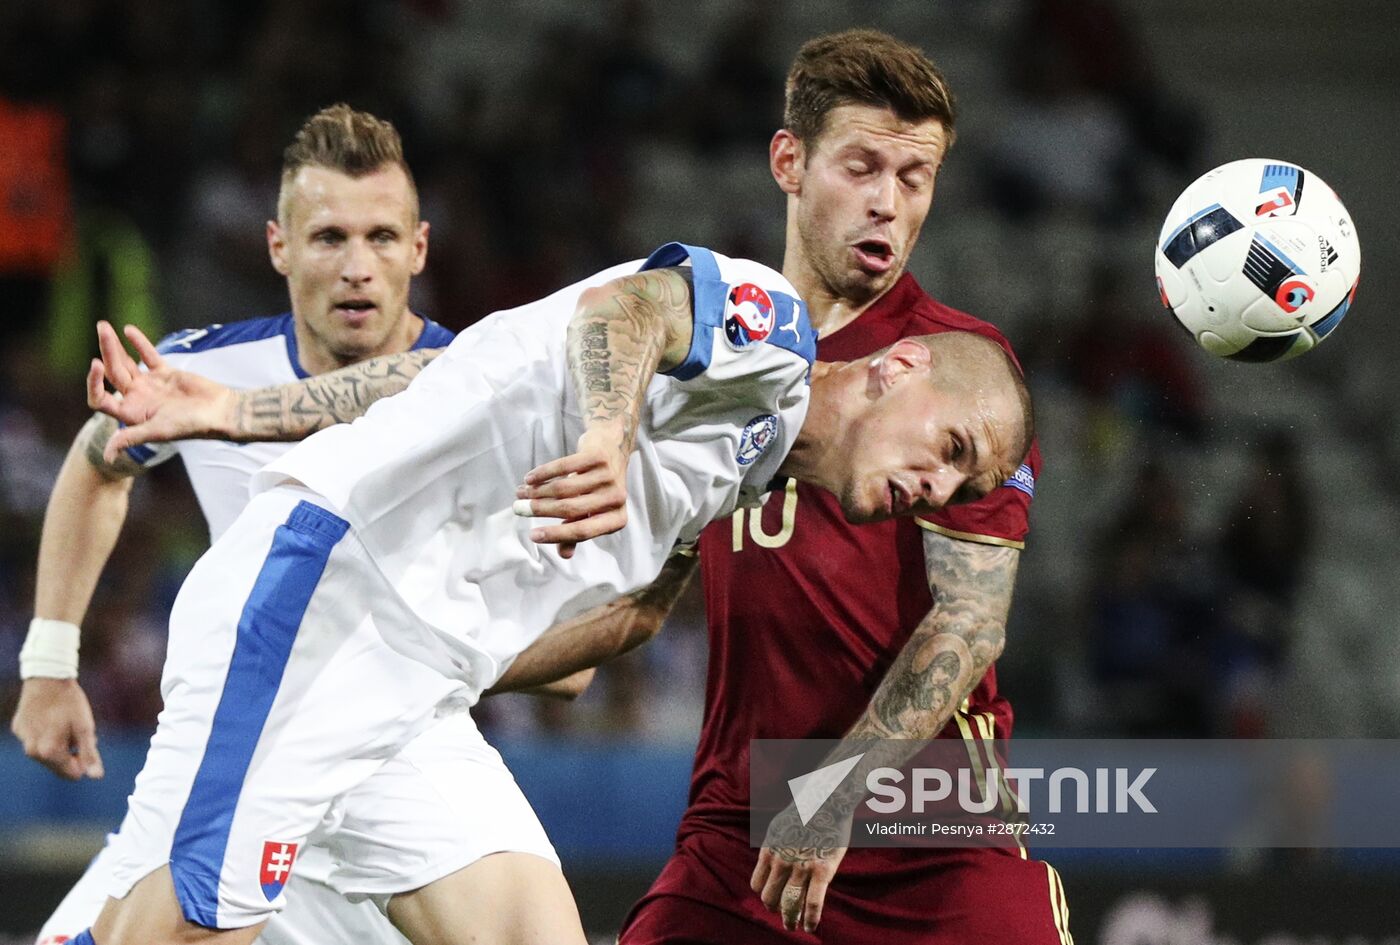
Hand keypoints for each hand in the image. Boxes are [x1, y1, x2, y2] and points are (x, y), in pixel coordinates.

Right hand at [10, 678, 104, 780]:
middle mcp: (31, 751)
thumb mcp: (85, 727)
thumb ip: (89, 754)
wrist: (47, 677)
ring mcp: (23, 740)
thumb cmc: (70, 703)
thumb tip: (96, 777)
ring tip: (64, 723)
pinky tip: (50, 717)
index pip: (72, 774)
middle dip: (71, 752)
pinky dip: (45, 733)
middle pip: (58, 765)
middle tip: (76, 730)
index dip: (84, 761)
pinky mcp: (18, 729)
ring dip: (58, 744)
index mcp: (49, 752)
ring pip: (46, 753)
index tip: (88, 743)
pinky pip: (35, 740)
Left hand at [87, 321, 236, 460]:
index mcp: (131, 414)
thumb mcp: (158, 430)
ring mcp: (150, 385)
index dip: (94, 382)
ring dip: (115, 346)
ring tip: (104, 326)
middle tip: (102, 329)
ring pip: (126, 363)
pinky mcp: (166, 374)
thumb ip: (131, 438)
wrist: (220, 412)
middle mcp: (137, 399)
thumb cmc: (191, 425)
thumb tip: (108, 458)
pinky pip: (148, 356)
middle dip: (106, 352)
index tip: (96, 363)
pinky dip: (139, 343)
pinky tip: (128, 330)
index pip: (101, 398)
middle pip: (113, 374)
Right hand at [516, 427, 628, 558]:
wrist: (613, 450)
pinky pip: (563, 466)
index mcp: (617, 519)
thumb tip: (565, 555)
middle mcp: (617, 499)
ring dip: (537, 491)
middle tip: (518, 509)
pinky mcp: (598, 456)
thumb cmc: (597, 490)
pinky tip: (529, 478)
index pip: (582, 532)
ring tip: (521, 493)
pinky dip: (542, 473)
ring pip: (563, 488)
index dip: (555, 535)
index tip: (531, 536)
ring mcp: (610, 476)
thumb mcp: (590, 513)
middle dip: (539, 510)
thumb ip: (577, 532)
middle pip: (569, 508)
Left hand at [750, 804, 849, 932]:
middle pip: (770, 897)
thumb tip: (769, 859)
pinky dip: (810, 919)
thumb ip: (774, 846)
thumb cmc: (806, 811)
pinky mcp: (822, 871)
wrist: (828, 799)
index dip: (765, 895)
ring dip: (790, 920)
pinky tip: (810, 928)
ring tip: (793, 927)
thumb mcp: (779, 827)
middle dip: (775, 910)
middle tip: (784, 916)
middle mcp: (781, 861)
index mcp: (769, 850)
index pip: (757, 885)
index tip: (773, 900)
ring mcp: (801, 867)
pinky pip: (813, 903)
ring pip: (789, 904)